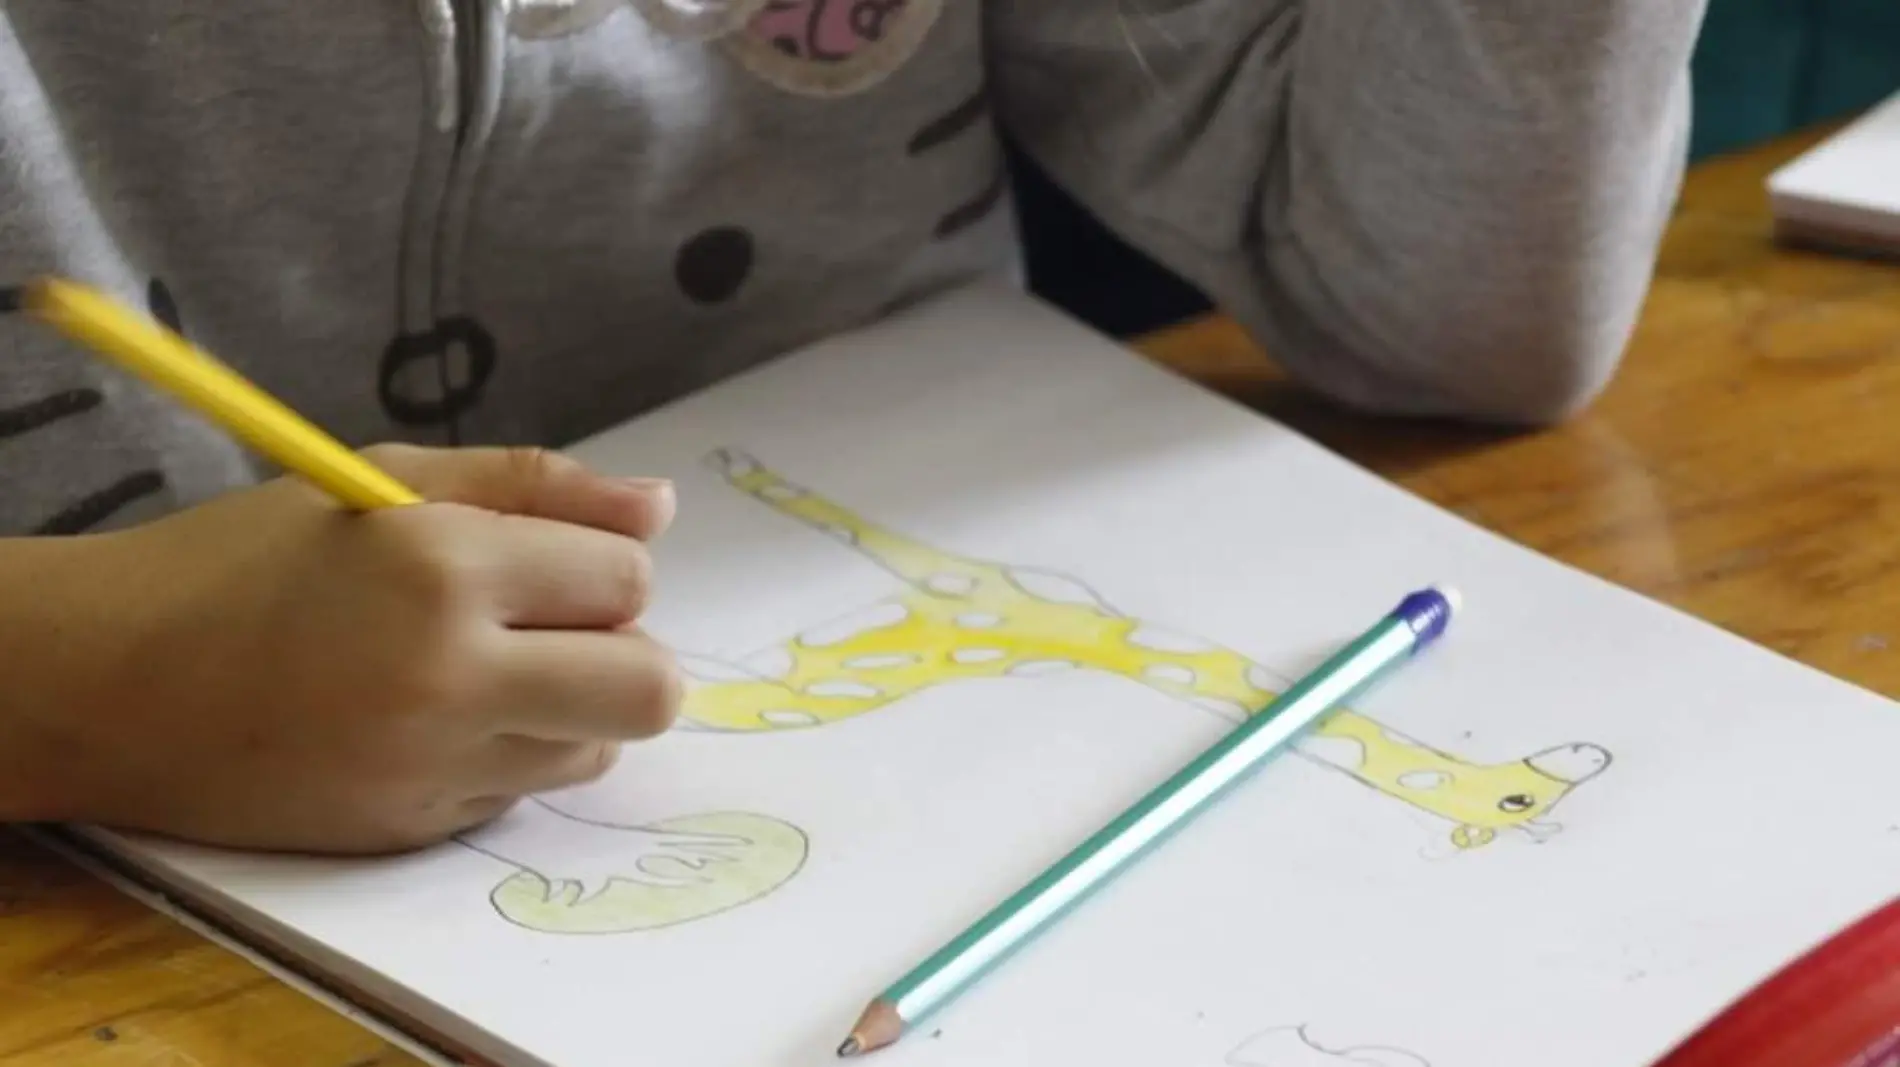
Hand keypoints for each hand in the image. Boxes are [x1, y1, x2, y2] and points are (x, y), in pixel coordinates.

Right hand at [0, 444, 680, 853]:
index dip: (604, 567)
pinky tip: (429, 722)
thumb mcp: (382, 479)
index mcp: (443, 566)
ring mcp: (430, 764)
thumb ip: (533, 484)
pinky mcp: (410, 828)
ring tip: (486, 672)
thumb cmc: (243, 561)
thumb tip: (658, 507)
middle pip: (650, 689)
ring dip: (573, 710)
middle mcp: (449, 674)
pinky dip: (504, 756)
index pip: (628, 580)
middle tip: (559, 631)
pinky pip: (519, 792)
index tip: (550, 564)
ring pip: (598, 749)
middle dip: (629, 654)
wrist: (108, 685)